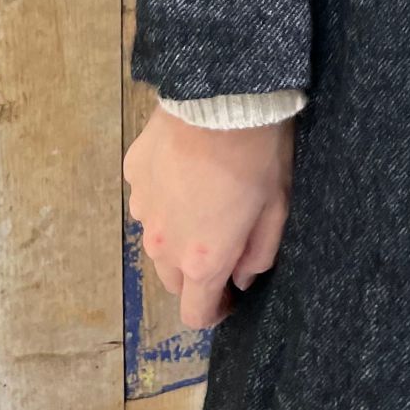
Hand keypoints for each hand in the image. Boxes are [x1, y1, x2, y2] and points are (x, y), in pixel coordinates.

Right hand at [123, 102, 295, 329]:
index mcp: (202, 260)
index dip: (215, 311)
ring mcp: (142, 208)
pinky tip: (187, 167)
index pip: (195, 313)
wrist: (220, 96)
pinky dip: (164, 194)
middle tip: (222, 238)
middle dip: (196, 271)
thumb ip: (259, 253)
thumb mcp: (277, 206)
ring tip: (205, 198)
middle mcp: (163, 244)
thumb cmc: (258, 154)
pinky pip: (148, 197)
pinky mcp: (132, 174)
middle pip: (173, 279)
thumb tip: (241, 278)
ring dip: (176, 232)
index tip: (229, 296)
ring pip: (156, 238)